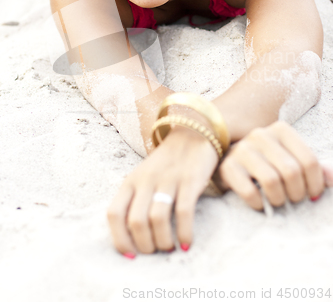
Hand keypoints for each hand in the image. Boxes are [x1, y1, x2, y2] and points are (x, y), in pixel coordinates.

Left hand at [107, 127, 218, 255]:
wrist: (193, 134)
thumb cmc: (166, 163)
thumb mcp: (143, 177)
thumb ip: (135, 201)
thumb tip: (132, 239)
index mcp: (130, 181)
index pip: (114, 214)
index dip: (119, 239)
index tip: (131, 255)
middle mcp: (146, 180)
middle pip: (136, 221)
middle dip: (145, 245)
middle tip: (155, 251)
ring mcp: (168, 179)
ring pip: (157, 219)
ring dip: (163, 242)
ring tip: (170, 247)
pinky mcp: (190, 180)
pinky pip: (184, 212)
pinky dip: (184, 232)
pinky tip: (186, 242)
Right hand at [213, 121, 332, 209]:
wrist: (228, 165)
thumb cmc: (266, 164)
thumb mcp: (290, 159)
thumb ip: (312, 167)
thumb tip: (332, 178)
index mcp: (281, 130)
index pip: (309, 160)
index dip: (315, 183)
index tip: (312, 194)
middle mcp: (260, 135)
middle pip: (291, 171)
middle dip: (297, 193)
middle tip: (293, 199)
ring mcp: (242, 149)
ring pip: (271, 181)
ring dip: (279, 199)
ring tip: (277, 201)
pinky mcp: (228, 166)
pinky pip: (249, 191)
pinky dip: (258, 203)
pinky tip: (259, 202)